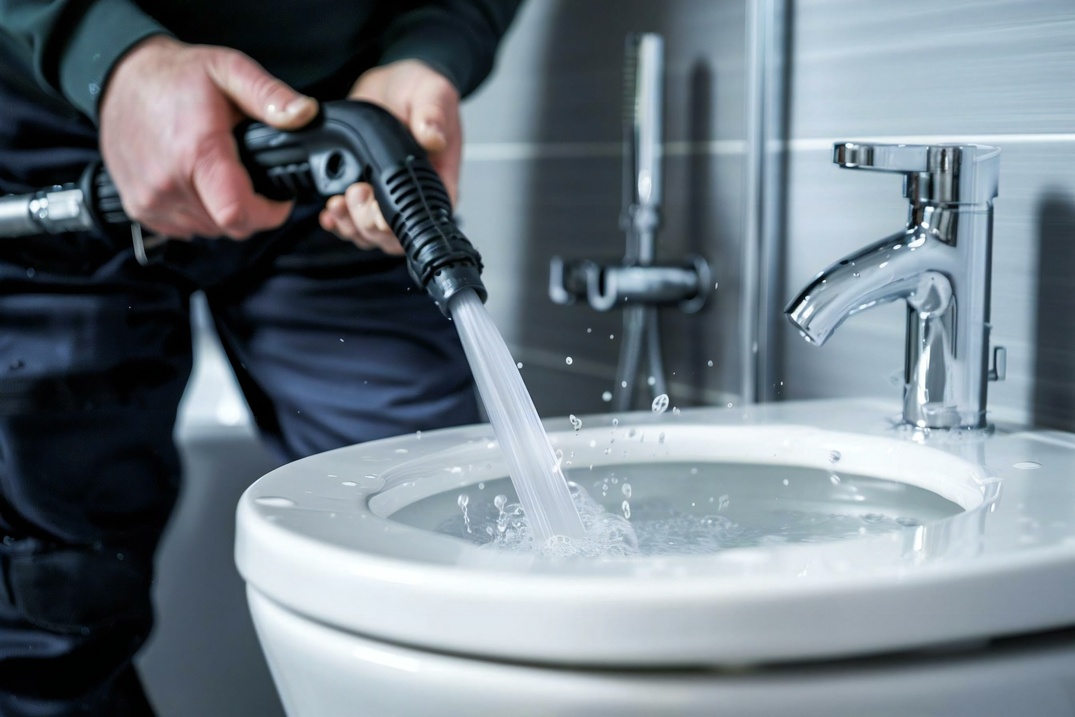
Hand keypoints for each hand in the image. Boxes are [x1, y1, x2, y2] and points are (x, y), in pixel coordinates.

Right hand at [98, 35, 318, 239]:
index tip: (279, 198)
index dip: (270, 213)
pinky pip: (185, 229)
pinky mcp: (138, 207)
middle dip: (251, 209)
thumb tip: (304, 114)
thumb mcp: (230, 70)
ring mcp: (150, 198)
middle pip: (230, 225)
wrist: (122, 77)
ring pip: (210, 230)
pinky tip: (198, 183)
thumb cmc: (177, 75)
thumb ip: (270, 96)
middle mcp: (169, 182)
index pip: (240, 213)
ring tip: (221, 175)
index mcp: (196, 152)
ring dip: (223, 212)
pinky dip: (199, 214)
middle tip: (251, 178)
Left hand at [319, 60, 461, 254]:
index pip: (422, 220)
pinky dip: (337, 221)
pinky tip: (328, 211)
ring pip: (368, 234)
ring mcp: (386, 197)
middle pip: (391, 236)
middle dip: (366, 224)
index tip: (376, 208)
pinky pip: (351, 220)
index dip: (396, 225)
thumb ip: (433, 115)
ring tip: (336, 203)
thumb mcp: (432, 93)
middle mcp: (413, 195)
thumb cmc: (421, 90)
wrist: (394, 83)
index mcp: (437, 180)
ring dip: (349, 225)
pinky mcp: (364, 190)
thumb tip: (433, 137)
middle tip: (354, 193)